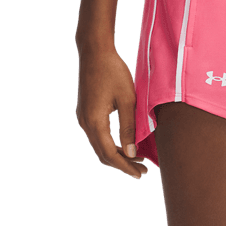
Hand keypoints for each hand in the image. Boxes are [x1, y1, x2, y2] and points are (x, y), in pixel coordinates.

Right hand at [75, 47, 148, 179]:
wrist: (94, 51)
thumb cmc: (113, 72)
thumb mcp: (127, 100)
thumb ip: (129, 128)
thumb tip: (132, 154)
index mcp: (95, 121)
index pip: (110, 154)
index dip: (126, 166)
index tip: (141, 173)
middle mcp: (85, 123)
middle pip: (103, 155)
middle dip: (123, 165)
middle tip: (142, 171)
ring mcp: (83, 118)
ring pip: (100, 147)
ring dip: (117, 156)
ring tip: (137, 161)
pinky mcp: (86, 114)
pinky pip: (98, 137)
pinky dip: (111, 146)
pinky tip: (125, 146)